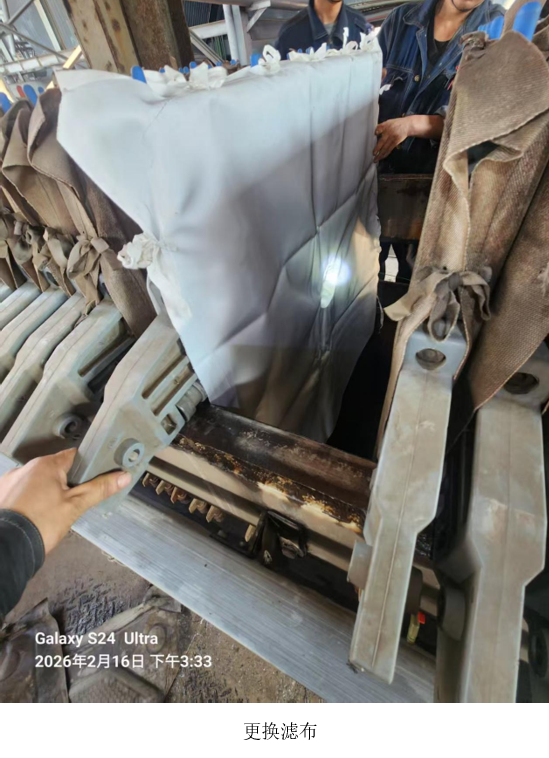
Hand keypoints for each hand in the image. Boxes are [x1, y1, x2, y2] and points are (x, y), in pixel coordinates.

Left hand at [0, 449, 130, 553]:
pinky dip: (29, 499)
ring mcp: (10, 481)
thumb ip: (99, 489)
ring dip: (45, 491)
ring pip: (37, 481)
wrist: (9, 547)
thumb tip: (123, 476)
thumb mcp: (76, 506)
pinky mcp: (2, 495)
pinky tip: (34, 514)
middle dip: (66, 483)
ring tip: (51, 512)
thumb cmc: (41, 524)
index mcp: (45, 465)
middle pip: (55, 469)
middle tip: (73, 501)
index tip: (95, 476)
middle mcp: (25, 468)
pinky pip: (21, 491)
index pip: (74, 456)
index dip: (87, 465)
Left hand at [373, 118, 410, 162]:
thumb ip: (381, 126)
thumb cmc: (396, 124)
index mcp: (387, 125)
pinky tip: (382, 157)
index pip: (380, 127)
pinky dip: (385, 154)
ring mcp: (393, 137)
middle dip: (377, 148)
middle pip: (382, 141)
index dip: (377, 131)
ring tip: (376, 159)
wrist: (407, 125)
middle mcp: (390, 132)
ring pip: (386, 147)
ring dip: (380, 154)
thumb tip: (374, 132)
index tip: (375, 134)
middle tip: (373, 154)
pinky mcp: (396, 142)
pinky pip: (390, 149)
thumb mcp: (389, 122)